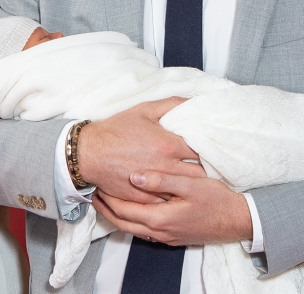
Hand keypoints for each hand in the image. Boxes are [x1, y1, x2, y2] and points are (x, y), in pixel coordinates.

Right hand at [76, 98, 204, 203]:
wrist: (89, 153)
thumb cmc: (116, 130)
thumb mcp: (144, 110)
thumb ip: (172, 104)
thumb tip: (193, 101)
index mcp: (169, 145)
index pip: (203, 151)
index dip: (210, 150)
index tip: (213, 149)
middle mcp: (166, 167)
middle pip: (199, 174)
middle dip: (206, 170)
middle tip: (210, 167)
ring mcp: (156, 185)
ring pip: (185, 190)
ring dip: (192, 186)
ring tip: (198, 182)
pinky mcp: (145, 198)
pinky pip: (168, 201)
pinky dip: (175, 197)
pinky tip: (178, 193)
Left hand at [92, 171, 251, 245]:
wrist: (237, 221)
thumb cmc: (217, 201)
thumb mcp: (191, 185)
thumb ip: (162, 180)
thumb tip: (135, 176)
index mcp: (160, 218)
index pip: (123, 210)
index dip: (107, 197)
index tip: (97, 183)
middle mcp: (159, 231)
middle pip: (122, 222)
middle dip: (106, 208)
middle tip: (94, 192)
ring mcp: (165, 236)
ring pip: (131, 228)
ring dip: (117, 215)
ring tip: (107, 199)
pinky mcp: (172, 236)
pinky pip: (143, 230)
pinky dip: (131, 219)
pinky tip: (132, 207)